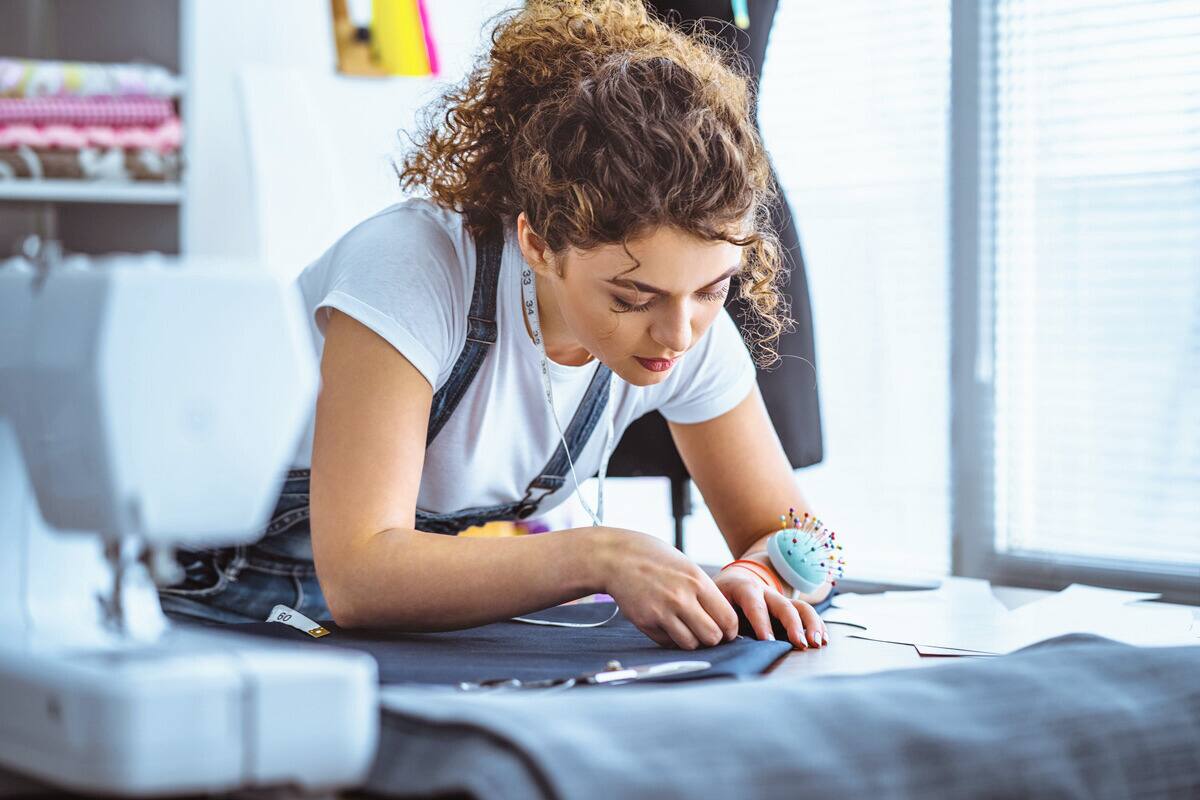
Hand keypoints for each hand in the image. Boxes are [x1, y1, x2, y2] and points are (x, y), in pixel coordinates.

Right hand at [597, 529, 739, 649]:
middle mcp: (681, 598)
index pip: (728, 619)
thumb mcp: (687, 567)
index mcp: (697, 581)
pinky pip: (668, 643)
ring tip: (687, 628)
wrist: (617, 557)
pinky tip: (667, 624)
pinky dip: (671, 639)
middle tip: (706, 632)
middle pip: (712, 637)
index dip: (730, 629)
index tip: (725, 630)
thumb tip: (724, 620)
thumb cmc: (655, 559)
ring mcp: (662, 612)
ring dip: (691, 641)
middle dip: (712, 638)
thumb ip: (705, 591)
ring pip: (690, 644)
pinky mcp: (646, 622)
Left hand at [715, 566, 828, 648]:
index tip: (767, 641)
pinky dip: (817, 626)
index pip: (754, 603)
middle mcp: (765, 591)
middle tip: (800, 644)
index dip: (761, 622)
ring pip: (800, 607)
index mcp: (742, 587)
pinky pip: (806, 614)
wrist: (731, 582)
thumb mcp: (711, 605)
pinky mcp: (788, 609)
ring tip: (816, 643)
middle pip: (782, 604)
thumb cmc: (718, 599)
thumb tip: (715, 643)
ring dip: (811, 624)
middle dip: (793, 625)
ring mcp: (779, 599)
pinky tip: (822, 640)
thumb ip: (715, 621)